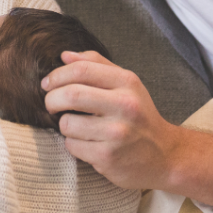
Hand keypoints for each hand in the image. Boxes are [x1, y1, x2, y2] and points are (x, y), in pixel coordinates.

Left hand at [43, 50, 212, 209]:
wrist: (165, 155)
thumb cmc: (139, 115)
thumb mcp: (126, 84)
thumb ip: (96, 65)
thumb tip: (64, 55)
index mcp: (127, 82)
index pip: (82, 69)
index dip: (57, 75)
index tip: (47, 83)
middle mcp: (124, 106)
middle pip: (70, 95)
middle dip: (51, 99)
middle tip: (50, 104)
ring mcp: (117, 133)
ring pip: (67, 123)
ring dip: (63, 124)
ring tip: (76, 126)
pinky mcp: (108, 157)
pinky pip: (72, 145)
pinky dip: (72, 143)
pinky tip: (86, 142)